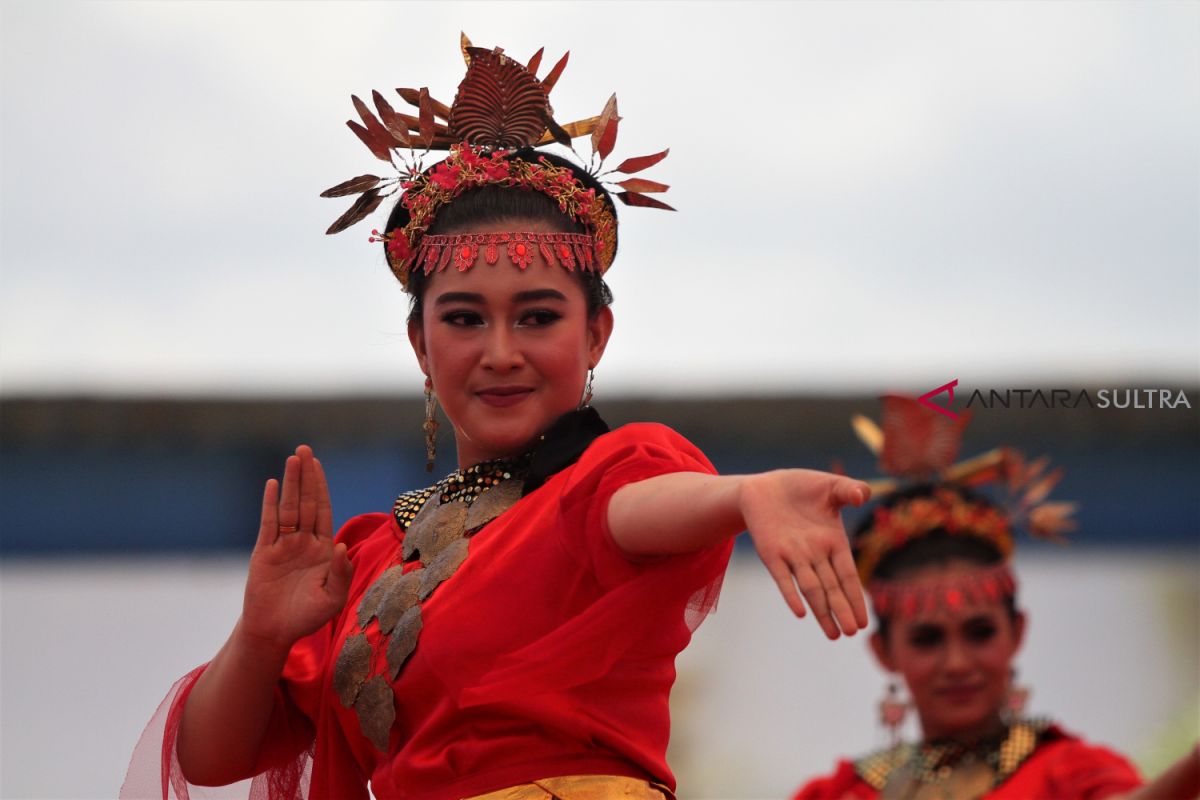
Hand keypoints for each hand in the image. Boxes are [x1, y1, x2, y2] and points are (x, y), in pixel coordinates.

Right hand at [241, 445, 352, 651]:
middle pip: (307, 502)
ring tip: (293, 458)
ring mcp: (283, 545)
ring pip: (289, 508)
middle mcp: (304, 542)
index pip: (324, 511)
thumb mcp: (332, 598)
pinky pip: (269, 524)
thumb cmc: (306, 617)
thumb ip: (340, 573)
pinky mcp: (264, 553)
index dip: (322, 488)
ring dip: (291, 483)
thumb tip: (342, 546)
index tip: (319, 465)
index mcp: (323, 549)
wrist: (275, 631)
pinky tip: (273, 485)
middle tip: (305, 449)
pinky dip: (271, 504)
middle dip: (307, 476)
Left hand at [738, 469, 869, 638]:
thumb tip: (864, 494)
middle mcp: (814, 554)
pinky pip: (782, 576)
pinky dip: (791, 593)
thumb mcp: (830, 486)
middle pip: (831, 587)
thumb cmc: (802, 488)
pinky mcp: (770, 553)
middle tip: (851, 633)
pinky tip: (800, 612)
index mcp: (833, 542)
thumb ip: (849, 490)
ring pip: (811, 588)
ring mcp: (793, 556)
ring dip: (822, 610)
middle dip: (841, 610)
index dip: (855, 597)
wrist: (765, 487)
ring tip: (834, 634)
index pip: (847, 575)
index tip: (864, 622)